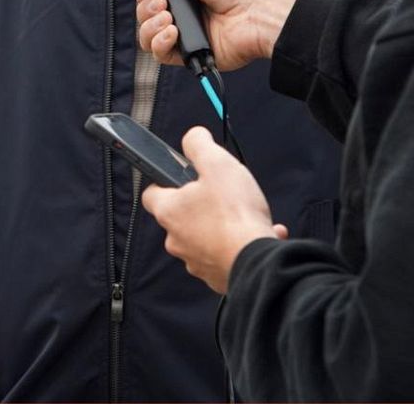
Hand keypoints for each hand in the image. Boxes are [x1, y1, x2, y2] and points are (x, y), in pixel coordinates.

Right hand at [125, 0, 300, 70]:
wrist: (255, 12)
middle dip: (146, 9)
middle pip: (143, 16)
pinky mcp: (187, 54)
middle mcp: (181, 11)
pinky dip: (159, 43)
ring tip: (169, 18)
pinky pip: (159, 54)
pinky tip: (173, 32)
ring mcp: (183, 34)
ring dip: (150, 26)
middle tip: (164, 2)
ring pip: (146, 37)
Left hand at [142, 127, 288, 293]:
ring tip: (246, 214)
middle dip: (202, 202)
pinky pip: (225, 253)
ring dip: (224, 224)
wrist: (257, 262)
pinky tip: (261, 232)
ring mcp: (196, 261)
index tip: (179, 174)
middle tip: (222, 192)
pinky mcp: (217, 276)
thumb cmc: (235, 215)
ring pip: (206, 235)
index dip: (164, 180)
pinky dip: (240, 243)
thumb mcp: (217, 163)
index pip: (151, 193)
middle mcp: (176, 240)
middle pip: (182, 214)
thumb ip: (200, 144)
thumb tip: (193, 136)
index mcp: (170, 211)